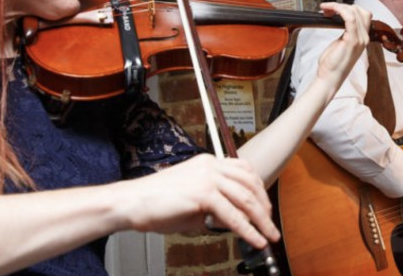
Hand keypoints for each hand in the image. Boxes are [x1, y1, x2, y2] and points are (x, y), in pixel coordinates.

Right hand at [119, 154, 279, 248]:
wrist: (132, 202)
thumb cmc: (156, 203)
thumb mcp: (192, 202)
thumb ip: (214, 208)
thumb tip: (233, 221)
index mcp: (208, 163)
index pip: (243, 170)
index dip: (259, 189)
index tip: (265, 206)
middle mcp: (210, 166)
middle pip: (250, 183)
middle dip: (264, 206)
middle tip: (270, 224)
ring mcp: (207, 178)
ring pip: (246, 199)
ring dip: (262, 220)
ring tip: (269, 235)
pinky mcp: (203, 193)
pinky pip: (233, 215)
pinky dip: (247, 230)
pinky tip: (255, 239)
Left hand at [315, 2, 370, 90]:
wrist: (330, 77)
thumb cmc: (332, 64)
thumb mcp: (340, 44)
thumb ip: (345, 32)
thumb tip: (339, 19)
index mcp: (362, 38)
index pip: (363, 15)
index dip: (348, 8)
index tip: (332, 8)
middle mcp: (364, 38)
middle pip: (360, 11)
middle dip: (343, 5)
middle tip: (328, 9)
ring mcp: (360, 39)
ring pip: (355, 12)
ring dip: (338, 6)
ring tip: (326, 9)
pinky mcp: (352, 40)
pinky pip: (349, 18)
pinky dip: (339, 9)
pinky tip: (330, 9)